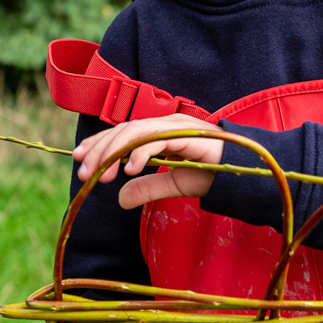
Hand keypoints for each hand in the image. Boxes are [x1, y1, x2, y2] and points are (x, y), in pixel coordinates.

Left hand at [71, 114, 224, 208]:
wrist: (244, 174)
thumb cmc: (214, 174)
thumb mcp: (173, 184)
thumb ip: (148, 188)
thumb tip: (120, 199)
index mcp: (160, 132)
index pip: (123, 133)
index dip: (99, 143)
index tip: (79, 158)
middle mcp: (166, 124)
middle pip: (124, 130)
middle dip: (100, 149)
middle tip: (83, 172)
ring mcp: (177, 126)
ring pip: (135, 132)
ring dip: (113, 152)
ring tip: (100, 175)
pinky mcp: (187, 135)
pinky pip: (157, 140)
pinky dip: (140, 153)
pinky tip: (128, 169)